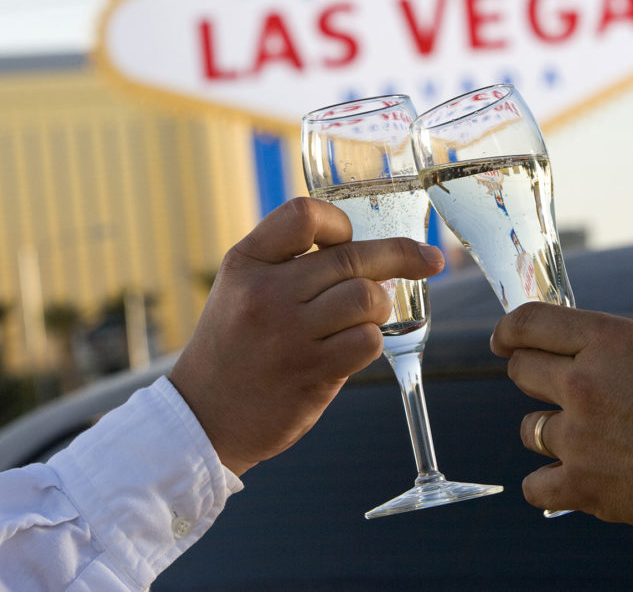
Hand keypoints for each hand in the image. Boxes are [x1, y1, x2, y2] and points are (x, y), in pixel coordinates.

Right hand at [169, 197, 443, 474]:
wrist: (202, 417)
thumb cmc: (234, 346)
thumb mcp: (240, 288)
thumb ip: (289, 263)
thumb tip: (368, 250)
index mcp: (246, 263)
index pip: (304, 215)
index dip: (339, 223)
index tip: (353, 236)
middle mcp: (265, 293)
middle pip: (351, 256)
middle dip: (401, 255)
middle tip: (429, 259)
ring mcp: (288, 335)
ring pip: (367, 297)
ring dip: (380, 304)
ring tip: (368, 315)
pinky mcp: (310, 373)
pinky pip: (367, 341)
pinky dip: (371, 340)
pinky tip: (354, 346)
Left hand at [489, 303, 632, 533]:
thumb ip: (619, 344)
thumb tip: (583, 347)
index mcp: (608, 340)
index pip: (528, 322)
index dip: (509, 330)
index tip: (503, 340)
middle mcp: (584, 382)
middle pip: (520, 370)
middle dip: (534, 375)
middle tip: (558, 389)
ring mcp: (579, 436)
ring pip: (529, 427)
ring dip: (550, 430)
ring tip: (589, 440)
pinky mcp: (582, 484)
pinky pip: (534, 484)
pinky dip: (549, 483)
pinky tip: (570, 478)